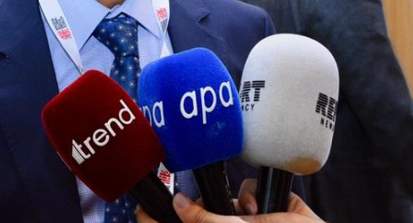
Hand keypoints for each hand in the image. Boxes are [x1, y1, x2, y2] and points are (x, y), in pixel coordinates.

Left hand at [137, 191, 322, 222]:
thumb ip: (205, 222)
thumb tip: (179, 205)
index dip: (156, 218)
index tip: (144, 206)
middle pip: (202, 214)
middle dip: (203, 205)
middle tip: (218, 202)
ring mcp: (249, 222)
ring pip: (227, 200)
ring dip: (238, 202)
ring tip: (253, 213)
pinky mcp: (267, 209)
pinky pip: (249, 192)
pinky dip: (256, 194)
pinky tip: (268, 208)